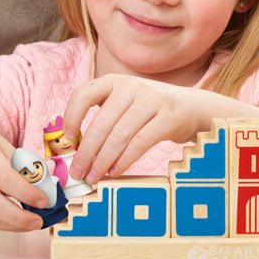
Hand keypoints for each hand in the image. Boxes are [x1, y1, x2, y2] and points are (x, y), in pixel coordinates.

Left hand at [63, 74, 203, 184]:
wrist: (191, 107)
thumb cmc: (149, 110)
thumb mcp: (125, 103)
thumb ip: (104, 117)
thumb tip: (76, 149)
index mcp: (114, 81)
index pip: (83, 94)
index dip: (71, 117)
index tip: (68, 140)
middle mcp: (130, 87)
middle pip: (101, 123)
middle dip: (86, 152)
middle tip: (78, 172)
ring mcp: (151, 100)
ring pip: (119, 135)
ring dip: (103, 161)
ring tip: (94, 177)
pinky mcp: (168, 118)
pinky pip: (139, 143)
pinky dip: (124, 160)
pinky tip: (115, 172)